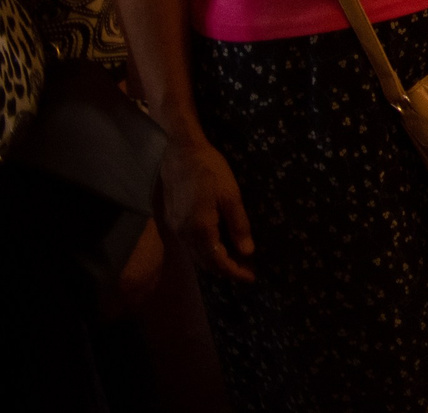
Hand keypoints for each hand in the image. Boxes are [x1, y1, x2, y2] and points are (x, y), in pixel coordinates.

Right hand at [159, 134, 254, 282]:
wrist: (181, 154)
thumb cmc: (211, 170)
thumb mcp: (231, 196)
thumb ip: (238, 225)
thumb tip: (247, 252)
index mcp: (201, 229)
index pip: (218, 261)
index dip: (235, 272)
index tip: (251, 277)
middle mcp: (184, 234)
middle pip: (206, 262)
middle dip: (226, 270)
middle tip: (246, 271)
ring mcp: (175, 228)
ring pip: (196, 255)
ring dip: (214, 262)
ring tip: (235, 262)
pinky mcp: (171, 221)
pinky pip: (189, 244)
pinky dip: (204, 251)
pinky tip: (216, 246)